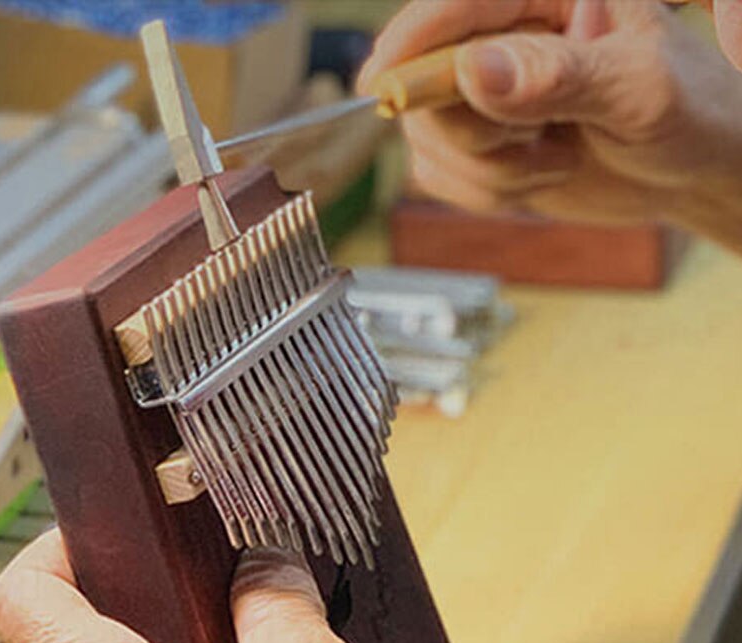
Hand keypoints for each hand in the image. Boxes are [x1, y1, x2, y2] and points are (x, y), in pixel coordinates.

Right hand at [358, 0, 741, 249]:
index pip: (454, 4)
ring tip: (552, 154)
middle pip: (425, 82)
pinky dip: (485, 193)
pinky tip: (536, 174)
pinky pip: (438, 178)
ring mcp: (482, 92)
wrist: (691, 169)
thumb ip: (557, 76)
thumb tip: (475, 71)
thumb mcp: (636, 89)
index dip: (410, 40)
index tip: (383, 82)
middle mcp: (504, 36)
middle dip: (476, 131)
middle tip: (540, 134)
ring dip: (488, 170)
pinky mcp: (474, 142)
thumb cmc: (688, 111)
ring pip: (428, 140)